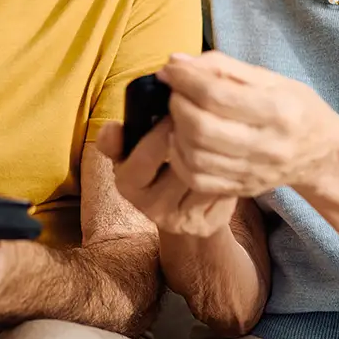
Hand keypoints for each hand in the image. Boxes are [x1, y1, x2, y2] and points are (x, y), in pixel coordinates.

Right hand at [97, 118, 236, 237]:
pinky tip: (226, 159)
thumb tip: (110, 128)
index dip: (161, 132)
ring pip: (205, 178)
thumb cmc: (154, 169)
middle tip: (204, 118)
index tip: (176, 112)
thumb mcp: (129, 153)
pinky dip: (227, 172)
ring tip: (217, 134)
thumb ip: (116, 138)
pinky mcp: (207, 225)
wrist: (180, 212)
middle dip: (194, 140)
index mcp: (128, 185)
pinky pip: (223, 190)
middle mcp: (153, 209)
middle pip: (180, 168)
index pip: (145, 157)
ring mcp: (182, 221)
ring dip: (215, 153)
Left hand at [160, 51, 338, 197]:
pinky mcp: (242, 189)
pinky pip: (197, 179)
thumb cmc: (295, 107)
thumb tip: (175, 62)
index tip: (171, 69)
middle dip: (177, 104)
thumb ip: (222, 66)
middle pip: (202, 128)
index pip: (217, 95)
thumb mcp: (270, 78)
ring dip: (175, 130)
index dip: (185, 79)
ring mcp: (254, 173)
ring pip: (195, 156)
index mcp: (278, 111)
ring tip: (180, 114)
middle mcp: (267, 146)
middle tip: (176, 92)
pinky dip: (179, 158)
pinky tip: (182, 140)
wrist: (322, 154)